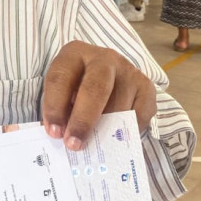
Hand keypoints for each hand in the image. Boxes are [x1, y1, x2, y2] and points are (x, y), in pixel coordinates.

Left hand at [42, 41, 156, 150]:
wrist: (108, 76)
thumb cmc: (77, 87)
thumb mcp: (63, 92)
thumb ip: (61, 112)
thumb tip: (63, 139)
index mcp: (74, 54)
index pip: (61, 78)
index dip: (55, 107)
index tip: (54, 133)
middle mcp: (103, 58)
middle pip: (94, 87)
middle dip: (83, 120)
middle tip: (75, 144)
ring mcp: (128, 70)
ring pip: (118, 105)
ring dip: (105, 130)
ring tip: (94, 146)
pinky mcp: (146, 86)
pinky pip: (139, 115)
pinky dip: (128, 131)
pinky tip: (116, 138)